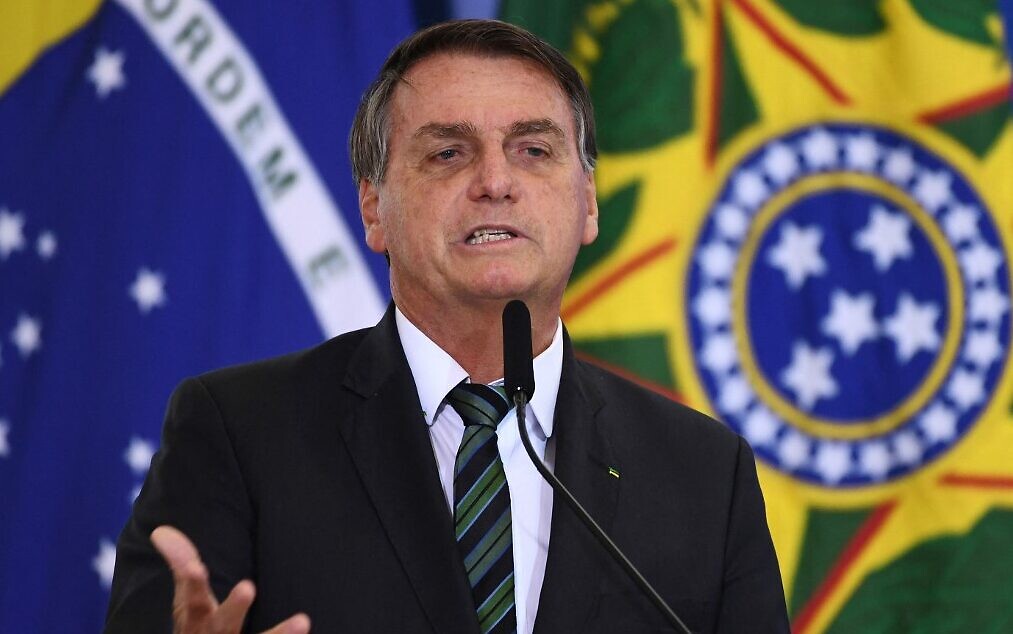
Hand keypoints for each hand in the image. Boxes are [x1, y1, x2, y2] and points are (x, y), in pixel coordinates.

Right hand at [151, 525, 310, 633]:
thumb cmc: (198, 629)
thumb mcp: (187, 602)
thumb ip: (183, 566)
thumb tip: (160, 530)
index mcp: (197, 619)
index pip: (193, 597)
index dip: (193, 583)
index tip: (195, 567)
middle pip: (223, 624)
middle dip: (234, 608)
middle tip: (248, 587)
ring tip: (303, 620)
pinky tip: (306, 625)